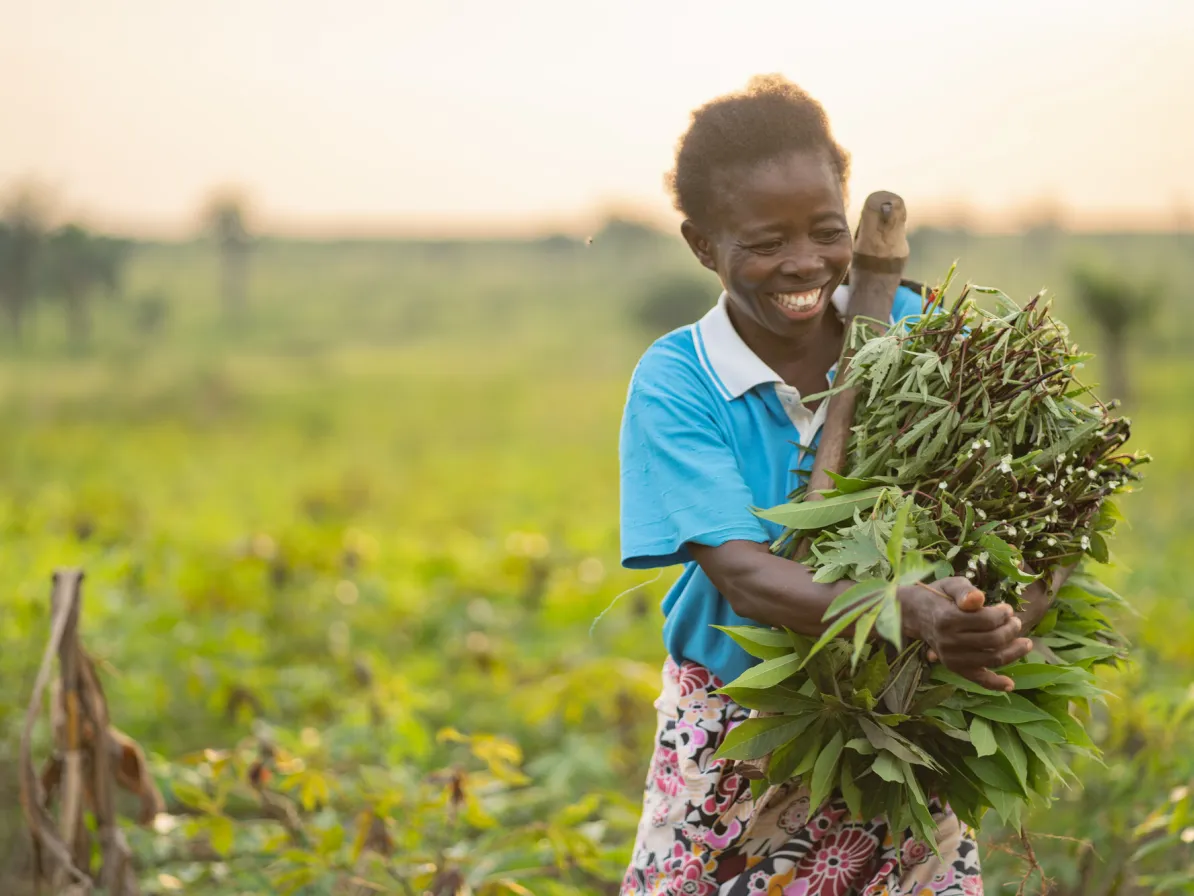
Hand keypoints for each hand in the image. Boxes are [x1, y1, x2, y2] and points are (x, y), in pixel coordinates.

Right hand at [901, 576, 1031, 691]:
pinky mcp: (954, 667)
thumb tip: (979, 599)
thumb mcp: (950, 584)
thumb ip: (965, 590)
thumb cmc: (938, 596)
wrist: (915, 614)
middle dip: (1011, 630)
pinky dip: (995, 684)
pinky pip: (977, 679)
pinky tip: (1010, 684)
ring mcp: (951, 658)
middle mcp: (949, 642)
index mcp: (948, 619)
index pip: (987, 621)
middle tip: (1016, 622)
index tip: (1007, 609)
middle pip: (993, 641)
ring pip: (992, 660)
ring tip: (1024, 642)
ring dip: (1013, 652)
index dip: (1003, 614)